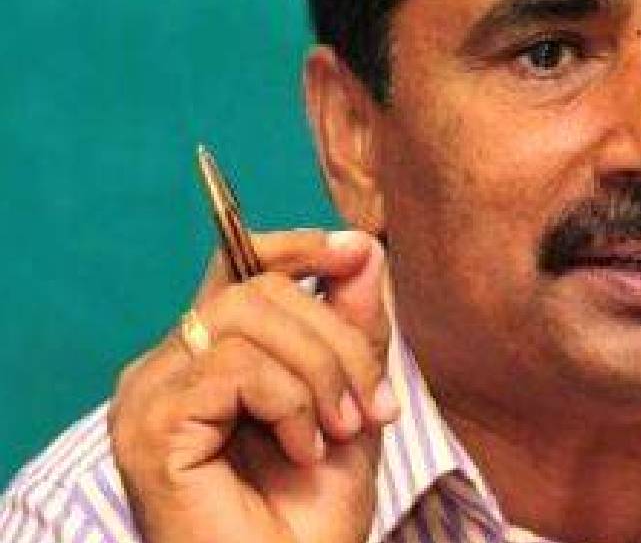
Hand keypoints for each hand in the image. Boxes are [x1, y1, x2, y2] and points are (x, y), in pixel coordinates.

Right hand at [110, 229, 397, 542]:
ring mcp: (152, 393)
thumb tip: (364, 247)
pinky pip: (233, 366)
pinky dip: (289, 401)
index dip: (298, 246)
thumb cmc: (312, 514)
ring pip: (246, 315)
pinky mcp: (150, 424)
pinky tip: (303, 449)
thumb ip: (354, 328)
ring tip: (342, 430)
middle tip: (372, 405)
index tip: (356, 252)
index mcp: (209, 357)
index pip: (238, 265)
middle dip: (336, 337)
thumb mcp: (351, 403)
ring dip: (319, 371)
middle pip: (258, 288)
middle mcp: (169, 367)